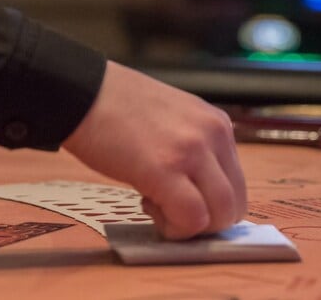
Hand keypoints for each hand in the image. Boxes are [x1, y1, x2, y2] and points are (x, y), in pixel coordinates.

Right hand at [62, 61, 246, 238]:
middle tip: (169, 209)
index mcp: (218, 125)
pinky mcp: (165, 169)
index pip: (237, 185)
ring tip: (155, 205)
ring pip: (221, 215)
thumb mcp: (176, 120)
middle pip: (235, 204)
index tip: (181, 200)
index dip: (210, 205)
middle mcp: (213, 135)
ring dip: (190, 226)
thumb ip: (195, 150)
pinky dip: (174, 228)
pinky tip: (147, 205)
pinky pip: (192, 218)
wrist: (84, 92)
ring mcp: (192, 151)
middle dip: (205, 222)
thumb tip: (200, 191)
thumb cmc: (120, 109)